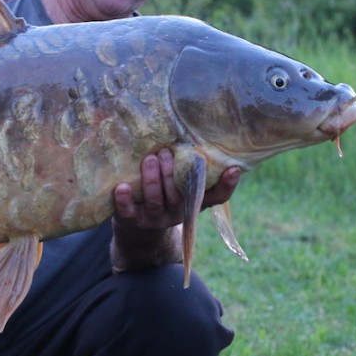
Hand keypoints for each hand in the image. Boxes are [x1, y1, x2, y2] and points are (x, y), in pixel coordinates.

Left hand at [113, 148, 240, 229]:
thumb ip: (186, 166)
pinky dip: (124, 200)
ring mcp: (154, 218)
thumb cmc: (162, 192)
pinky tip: (122, 187)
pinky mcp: (132, 221)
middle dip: (171, 173)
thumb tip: (194, 130)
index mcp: (192, 202)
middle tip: (165, 152)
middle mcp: (176, 212)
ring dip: (152, 179)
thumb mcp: (178, 183)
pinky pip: (127, 213)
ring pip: (155, 201)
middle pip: (178, 196)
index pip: (216, 197)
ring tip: (149, 159)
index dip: (227, 185)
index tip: (233, 169)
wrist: (138, 226)